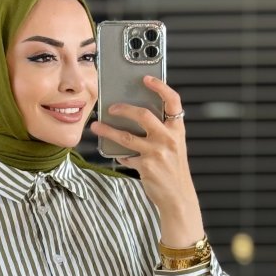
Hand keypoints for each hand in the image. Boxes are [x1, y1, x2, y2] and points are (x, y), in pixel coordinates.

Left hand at [90, 76, 195, 211]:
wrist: (178, 197)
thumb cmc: (174, 169)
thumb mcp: (174, 146)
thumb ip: (161, 131)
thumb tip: (135, 117)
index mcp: (177, 130)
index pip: (173, 101)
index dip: (160, 86)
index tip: (146, 78)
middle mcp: (169, 139)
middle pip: (143, 115)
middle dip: (124, 108)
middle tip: (112, 107)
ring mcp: (157, 152)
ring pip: (126, 136)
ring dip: (108, 130)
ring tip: (97, 126)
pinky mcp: (145, 166)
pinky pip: (126, 156)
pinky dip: (120, 155)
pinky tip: (117, 155)